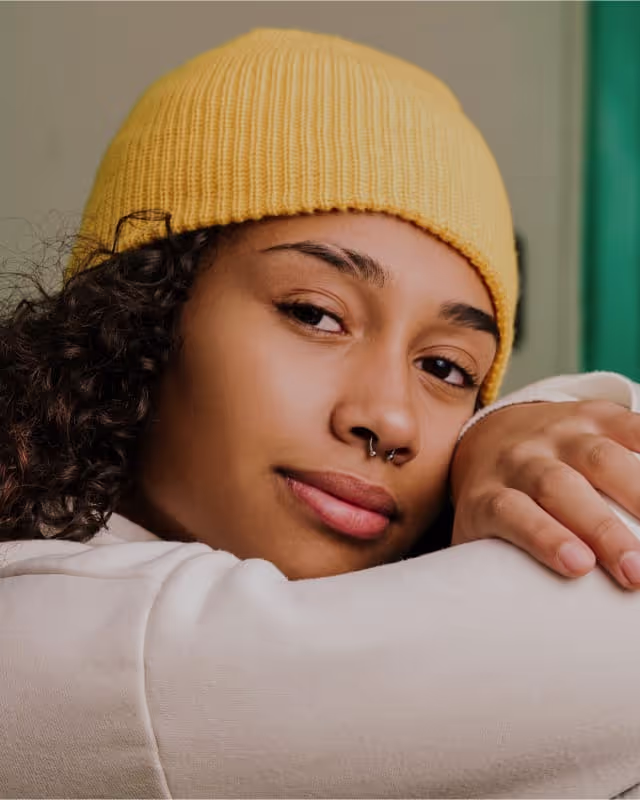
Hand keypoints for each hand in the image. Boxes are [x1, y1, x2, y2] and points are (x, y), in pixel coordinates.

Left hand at [450, 400, 639, 589]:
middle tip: (638, 572)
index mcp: (490, 493)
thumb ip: (480, 579)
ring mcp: (557, 434)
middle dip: (601, 527)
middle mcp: (520, 460)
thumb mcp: (477, 539)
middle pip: (557, 487)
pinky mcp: (590, 416)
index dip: (542, 535)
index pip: (510, 512)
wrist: (491, 436)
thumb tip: (488, 643)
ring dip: (639, 491)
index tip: (577, 566)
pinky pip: (627, 425)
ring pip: (597, 456)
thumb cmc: (494, 504)